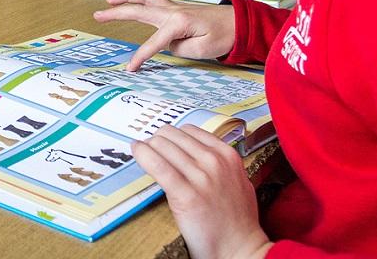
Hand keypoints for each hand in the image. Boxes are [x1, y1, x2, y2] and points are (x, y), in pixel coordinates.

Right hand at [93, 0, 235, 69]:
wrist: (240, 22)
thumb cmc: (225, 36)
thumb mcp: (203, 50)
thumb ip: (180, 49)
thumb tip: (168, 45)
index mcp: (178, 23)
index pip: (153, 43)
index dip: (140, 57)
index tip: (130, 69)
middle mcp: (172, 12)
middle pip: (139, 9)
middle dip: (117, 12)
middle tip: (98, 15)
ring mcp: (175, 8)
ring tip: (109, 1)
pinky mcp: (178, 10)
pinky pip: (153, 1)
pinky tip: (132, 2)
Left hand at [134, 125, 270, 258]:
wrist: (240, 249)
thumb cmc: (237, 219)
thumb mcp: (235, 180)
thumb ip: (217, 162)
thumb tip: (188, 150)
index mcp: (227, 155)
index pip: (189, 130)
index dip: (171, 136)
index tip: (163, 143)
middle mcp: (215, 162)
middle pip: (172, 135)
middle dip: (157, 140)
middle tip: (150, 149)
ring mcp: (201, 178)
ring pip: (162, 145)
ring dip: (147, 147)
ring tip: (141, 152)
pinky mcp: (185, 195)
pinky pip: (158, 165)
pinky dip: (143, 155)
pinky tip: (136, 152)